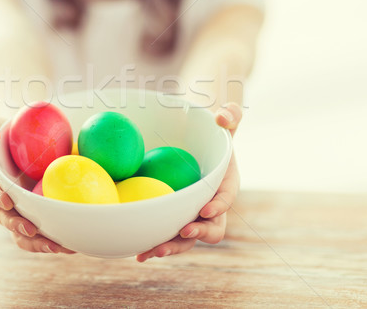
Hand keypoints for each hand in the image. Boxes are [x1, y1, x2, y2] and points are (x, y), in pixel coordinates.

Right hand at [0, 115, 74, 253]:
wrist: (29, 143)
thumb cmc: (6, 133)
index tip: (6, 200)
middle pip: (3, 218)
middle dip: (15, 225)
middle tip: (30, 228)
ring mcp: (17, 213)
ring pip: (22, 234)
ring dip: (36, 242)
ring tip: (54, 245)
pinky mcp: (35, 219)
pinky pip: (41, 235)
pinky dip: (54, 241)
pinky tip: (71, 244)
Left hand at [136, 102, 241, 261]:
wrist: (194, 144)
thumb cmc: (210, 132)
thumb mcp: (224, 118)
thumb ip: (230, 114)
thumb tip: (222, 116)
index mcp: (226, 184)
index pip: (227, 197)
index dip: (219, 205)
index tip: (206, 209)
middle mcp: (211, 206)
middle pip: (212, 228)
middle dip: (198, 234)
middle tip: (182, 231)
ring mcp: (192, 216)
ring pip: (187, 240)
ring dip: (172, 248)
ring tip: (152, 252)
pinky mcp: (174, 220)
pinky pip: (167, 237)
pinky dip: (153, 246)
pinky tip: (136, 253)